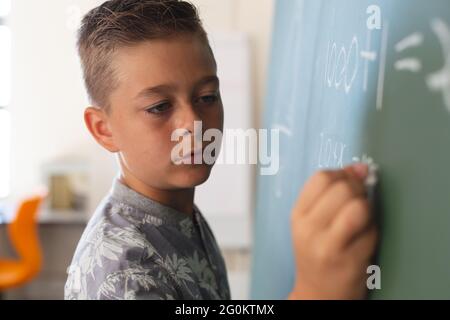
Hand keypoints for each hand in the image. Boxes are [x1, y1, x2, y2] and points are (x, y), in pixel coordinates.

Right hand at [289, 164, 377, 299]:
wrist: (320, 293)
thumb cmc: (318, 253)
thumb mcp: (312, 221)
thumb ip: (330, 193)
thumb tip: (359, 167)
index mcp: (298, 215)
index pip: (321, 177)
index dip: (343, 174)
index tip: (351, 180)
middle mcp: (308, 229)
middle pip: (342, 188)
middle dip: (358, 189)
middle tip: (359, 199)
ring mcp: (328, 245)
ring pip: (358, 206)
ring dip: (367, 207)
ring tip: (362, 217)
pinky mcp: (349, 260)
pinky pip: (370, 230)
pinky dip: (373, 228)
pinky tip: (365, 236)